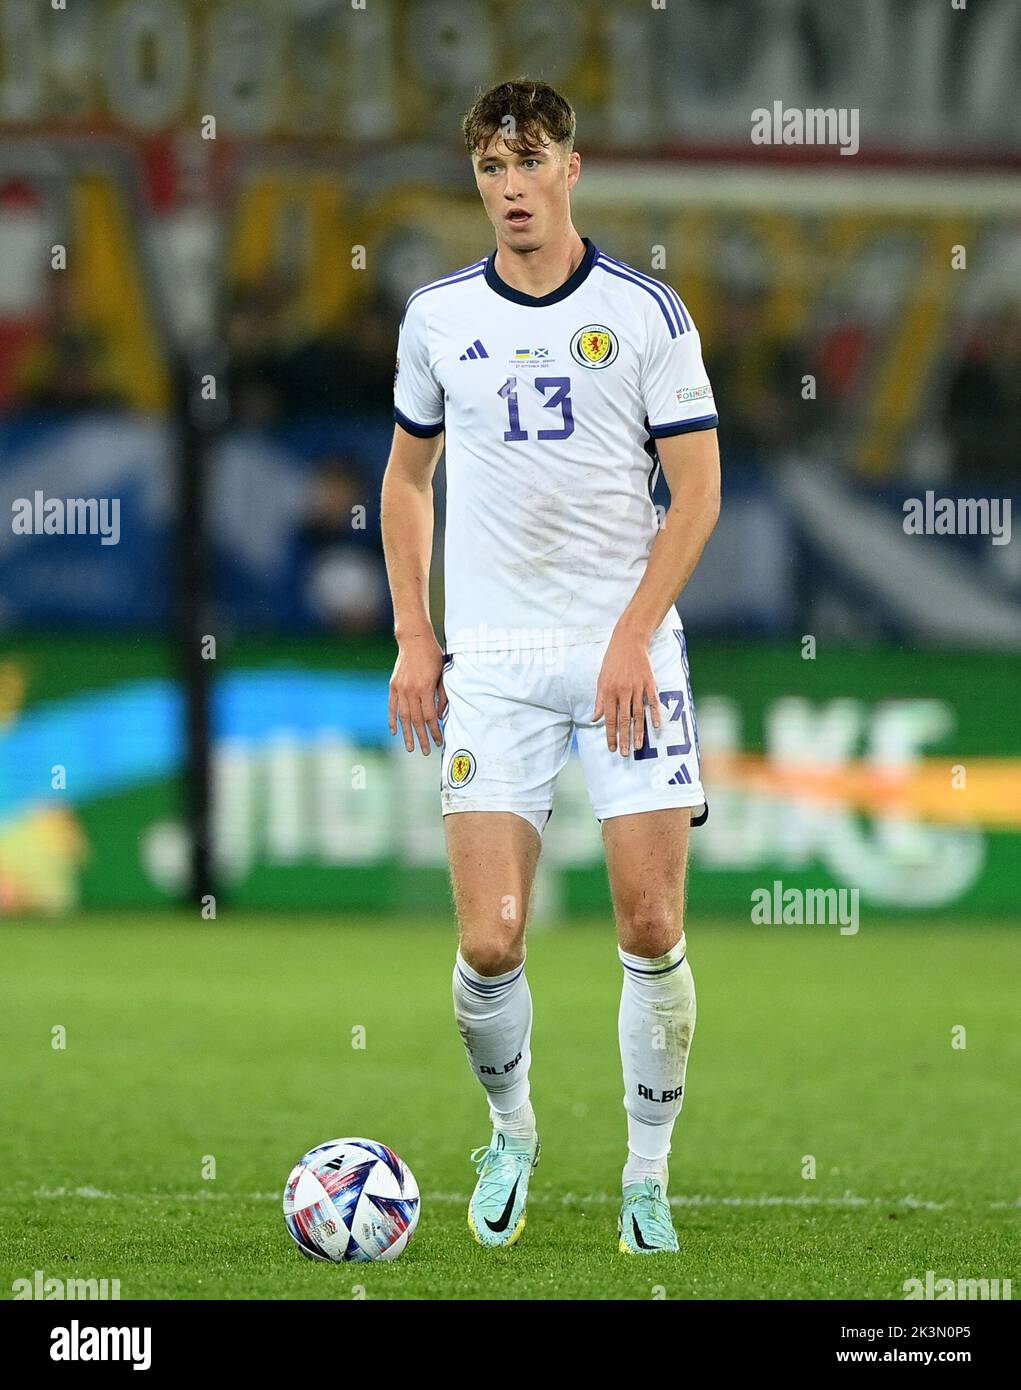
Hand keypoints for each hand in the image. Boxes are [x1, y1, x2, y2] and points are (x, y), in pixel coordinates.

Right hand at [388, 634, 447, 753]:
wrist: (414, 640)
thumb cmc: (433, 656)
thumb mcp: (443, 675)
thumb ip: (442, 696)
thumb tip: (441, 716)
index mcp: (425, 688)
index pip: (430, 717)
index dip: (435, 731)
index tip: (439, 742)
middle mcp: (411, 690)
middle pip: (416, 720)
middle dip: (422, 738)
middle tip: (425, 751)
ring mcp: (400, 689)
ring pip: (403, 717)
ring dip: (407, 734)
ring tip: (410, 748)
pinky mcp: (393, 686)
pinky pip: (392, 707)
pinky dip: (393, 720)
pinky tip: (394, 732)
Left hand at [592, 623, 660, 756]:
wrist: (629, 641)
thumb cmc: (612, 661)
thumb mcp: (600, 679)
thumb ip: (599, 701)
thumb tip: (594, 719)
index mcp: (609, 691)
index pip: (609, 718)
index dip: (610, 735)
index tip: (612, 748)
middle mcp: (623, 691)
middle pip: (624, 720)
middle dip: (624, 738)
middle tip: (626, 754)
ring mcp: (638, 687)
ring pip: (639, 714)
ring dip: (639, 731)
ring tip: (638, 746)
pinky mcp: (650, 683)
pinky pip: (653, 701)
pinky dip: (656, 714)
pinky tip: (656, 726)